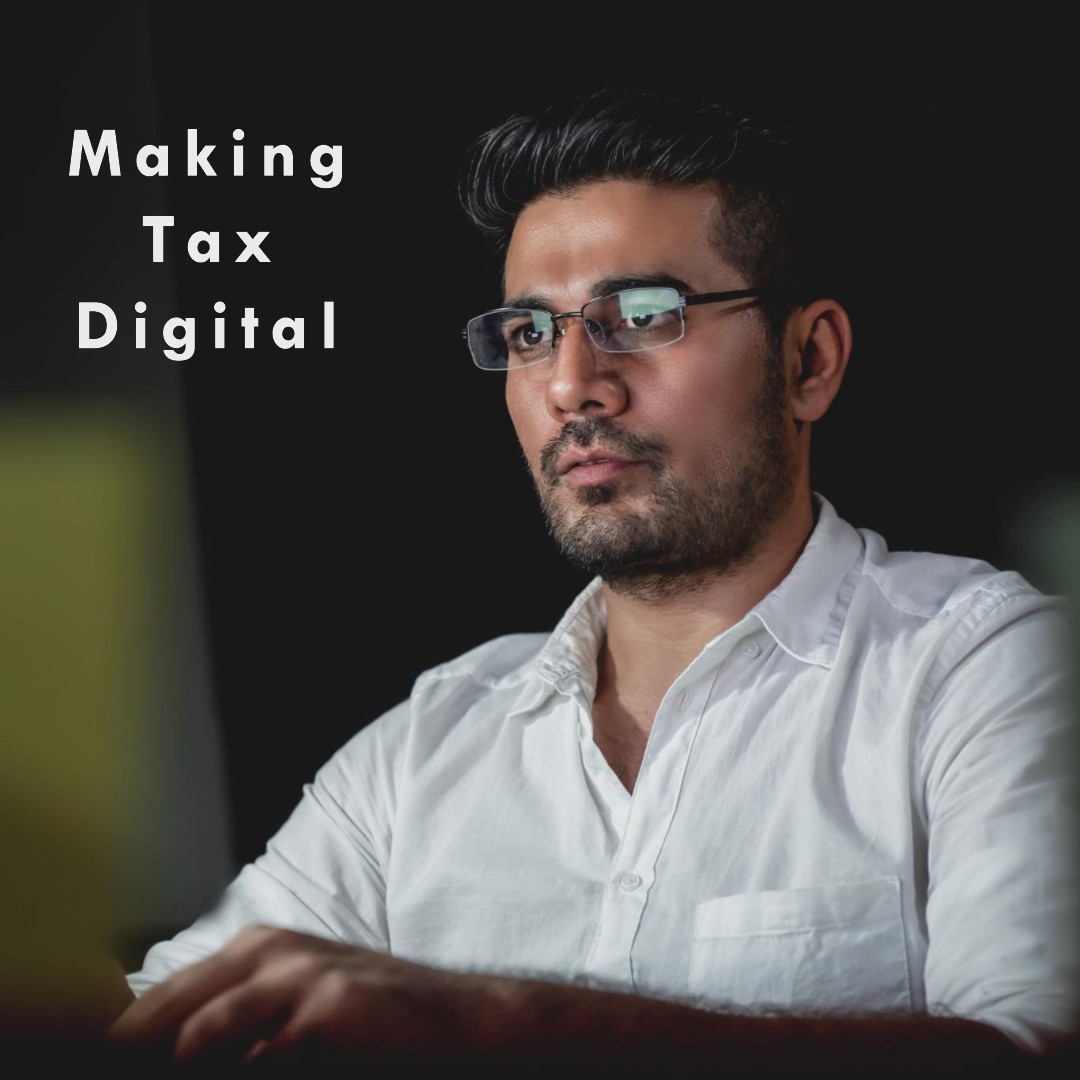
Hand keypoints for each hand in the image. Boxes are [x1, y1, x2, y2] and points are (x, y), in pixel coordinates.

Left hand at [108, 925, 506, 1064]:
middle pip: (165, 1010)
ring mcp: (300, 978)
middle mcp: (270, 952)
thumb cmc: (376, 1016)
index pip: (160, 998)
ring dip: (183, 1060)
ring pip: (201, 1032)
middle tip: (109, 1071)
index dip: (125, 1040)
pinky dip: (245, 1072)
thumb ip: (238, 1016)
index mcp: (256, 948)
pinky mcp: (327, 1011)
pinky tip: (253, 1070)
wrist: (461, 1021)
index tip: (102, 1064)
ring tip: (169, 1073)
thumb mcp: (302, 997)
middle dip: (135, 1049)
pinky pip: (259, 1059)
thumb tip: (173, 1050)